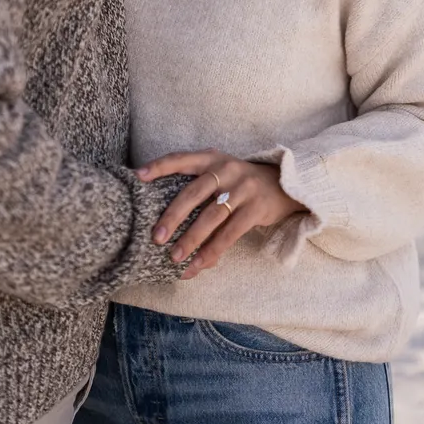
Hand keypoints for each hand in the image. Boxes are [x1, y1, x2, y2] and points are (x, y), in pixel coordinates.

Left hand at [137, 149, 304, 278]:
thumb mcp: (222, 173)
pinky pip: (229, 234)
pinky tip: (198, 265)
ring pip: (210, 216)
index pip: (180, 158)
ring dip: (190, 239)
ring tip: (174, 258)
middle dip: (172, 216)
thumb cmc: (242, 183)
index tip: (138, 176)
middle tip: (155, 237)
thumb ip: (199, 184)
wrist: (284, 185)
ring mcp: (242, 188)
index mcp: (212, 158)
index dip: (159, 166)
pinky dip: (211, 252)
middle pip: (193, 192)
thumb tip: (165, 213)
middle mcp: (226, 169)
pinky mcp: (255, 208)